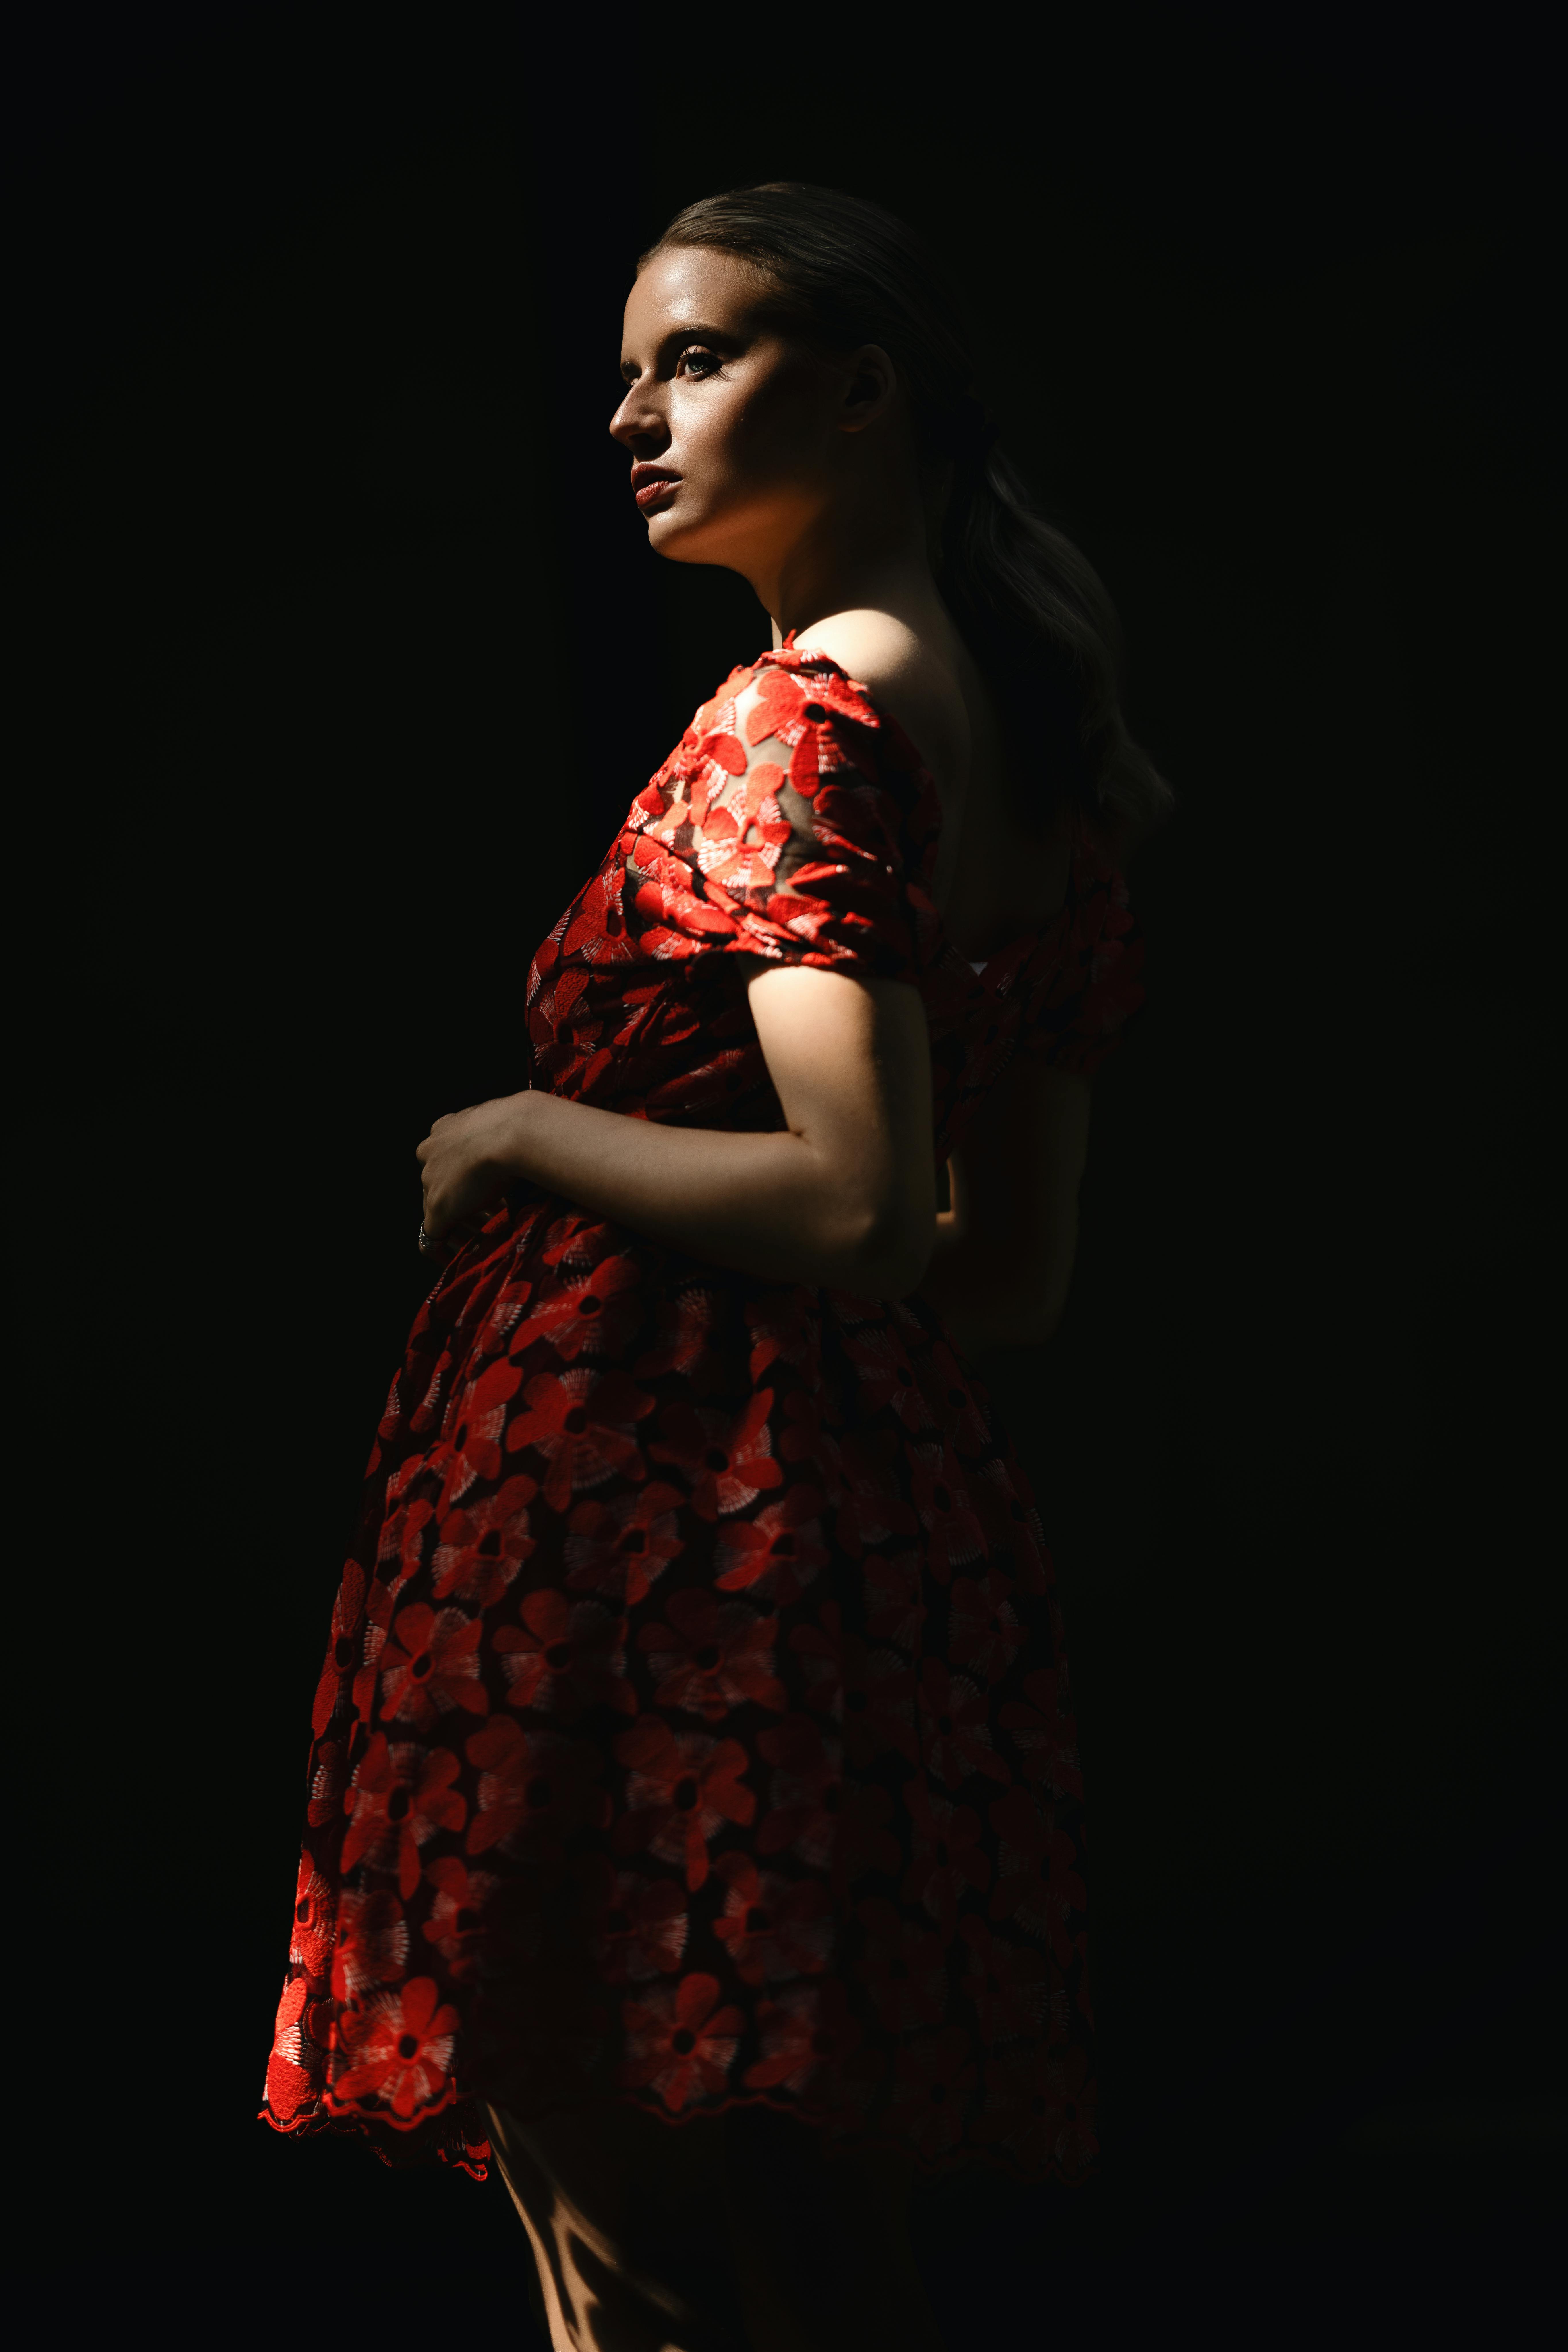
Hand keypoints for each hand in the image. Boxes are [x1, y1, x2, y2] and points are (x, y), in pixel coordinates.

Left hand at [416, 1093, 530, 1256]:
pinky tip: (455, 1260)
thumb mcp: (508, 1130)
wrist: (515, 1132)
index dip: (466, 1181)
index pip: (447, 1160)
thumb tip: (522, 1164)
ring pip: (436, 1209)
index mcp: (446, 1128)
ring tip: (479, 1240)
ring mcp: (431, 1180)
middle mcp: (431, 1151)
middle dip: (462, 1205)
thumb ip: (504, 1145)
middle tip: (485, 1221)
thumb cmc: (523, 1127)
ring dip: (458, 1226)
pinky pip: (431, 1237)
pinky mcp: (437, 1207)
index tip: (483, 1196)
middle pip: (440, 1185)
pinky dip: (441, 1251)